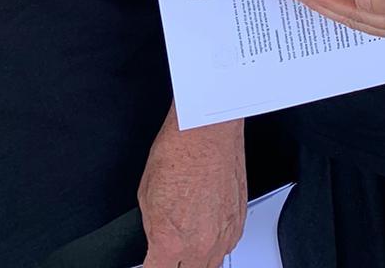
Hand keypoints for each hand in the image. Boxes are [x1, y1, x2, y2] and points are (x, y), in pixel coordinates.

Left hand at [139, 106, 245, 267]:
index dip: (151, 266)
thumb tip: (156, 239)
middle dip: (175, 264)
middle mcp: (199, 245)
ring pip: (209, 265)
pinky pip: (226, 247)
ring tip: (189, 242)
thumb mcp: (146, 194)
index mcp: (170, 241)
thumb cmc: (179, 151)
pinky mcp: (238, 223)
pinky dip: (216, 244)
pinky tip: (206, 229)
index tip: (152, 260)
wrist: (207, 130)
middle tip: (170, 251)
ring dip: (196, 259)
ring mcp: (223, 236)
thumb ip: (152, 228)